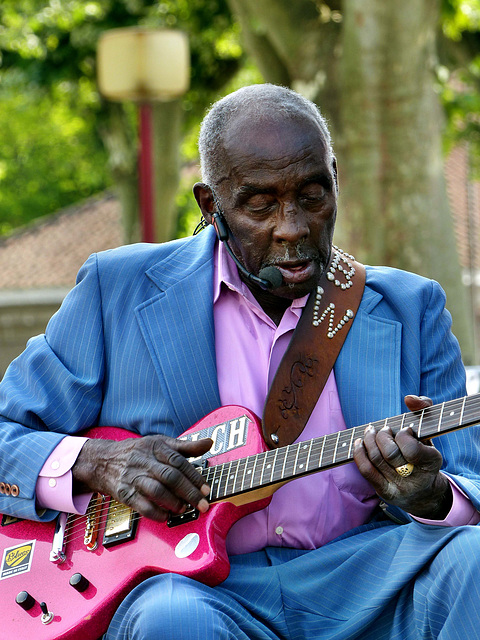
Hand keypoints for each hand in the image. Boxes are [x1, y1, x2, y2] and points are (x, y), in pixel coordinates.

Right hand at [72, 434, 211, 521]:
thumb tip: (209, 443)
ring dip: (173, 502)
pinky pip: (141, 506)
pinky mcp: (125, 493)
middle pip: (170, 476)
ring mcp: (134, 477)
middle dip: (188, 492)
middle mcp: (145, 461)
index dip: (194, 476)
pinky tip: (167, 517)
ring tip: (185, 509)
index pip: (178, 461)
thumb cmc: (138, 452)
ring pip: (156, 490)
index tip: (206, 489)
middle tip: (202, 504)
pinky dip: (156, 513)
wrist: (103, 461)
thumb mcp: (160, 443)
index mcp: (156, 447)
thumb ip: (185, 446)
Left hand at [353, 395, 451, 518]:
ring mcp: (399, 487)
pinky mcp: (384, 491)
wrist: (423, 490)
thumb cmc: (423, 452)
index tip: (405, 430)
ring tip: (371, 432)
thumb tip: (409, 398)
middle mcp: (416, 478)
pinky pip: (366, 471)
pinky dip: (359, 453)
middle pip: (390, 454)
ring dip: (369, 440)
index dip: (403, 436)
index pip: (411, 449)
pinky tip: (359, 442)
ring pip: (376, 459)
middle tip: (384, 430)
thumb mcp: (429, 430)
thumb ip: (423, 407)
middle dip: (382, 437)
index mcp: (432, 462)